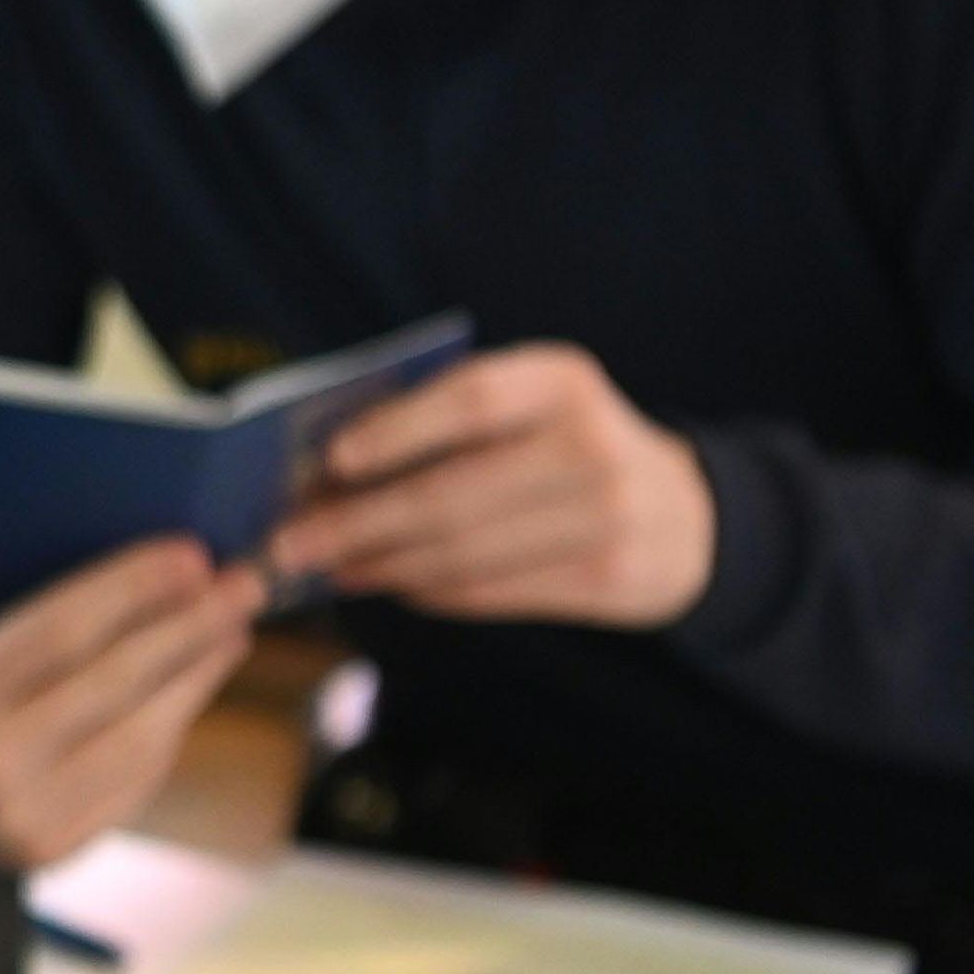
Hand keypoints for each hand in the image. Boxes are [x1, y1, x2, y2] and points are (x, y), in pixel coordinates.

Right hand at [0, 537, 267, 870]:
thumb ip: (49, 629)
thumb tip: (169, 579)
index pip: (63, 630)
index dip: (135, 589)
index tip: (191, 554)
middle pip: (113, 682)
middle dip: (188, 627)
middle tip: (240, 586)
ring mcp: (23, 817)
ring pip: (140, 737)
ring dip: (196, 678)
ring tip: (230, 631)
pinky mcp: (55, 849)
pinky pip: (135, 780)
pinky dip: (171, 728)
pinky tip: (192, 688)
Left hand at [265, 343, 713, 626]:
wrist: (687, 515)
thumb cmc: (565, 445)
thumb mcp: (529, 406)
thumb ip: (446, 418)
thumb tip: (324, 465)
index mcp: (561, 381)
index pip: (470, 400)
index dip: (397, 430)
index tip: (331, 461)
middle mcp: (589, 445)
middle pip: (452, 494)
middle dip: (356, 524)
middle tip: (287, 544)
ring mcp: (604, 518)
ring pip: (463, 554)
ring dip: (379, 566)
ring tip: (323, 568)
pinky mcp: (605, 580)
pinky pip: (491, 593)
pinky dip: (426, 590)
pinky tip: (385, 583)